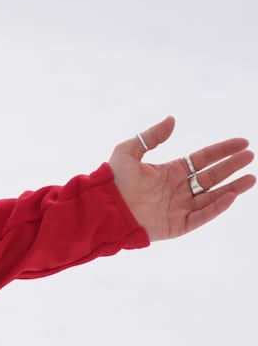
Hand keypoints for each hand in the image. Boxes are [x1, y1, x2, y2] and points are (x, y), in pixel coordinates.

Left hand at [110, 118, 251, 240]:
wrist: (102, 208)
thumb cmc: (112, 182)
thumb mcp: (128, 152)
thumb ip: (150, 137)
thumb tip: (172, 119)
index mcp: (170, 172)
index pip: (203, 160)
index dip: (222, 151)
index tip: (242, 143)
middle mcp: (178, 190)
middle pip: (212, 177)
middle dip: (232, 167)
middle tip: (250, 156)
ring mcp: (179, 208)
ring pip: (212, 197)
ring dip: (232, 188)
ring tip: (251, 178)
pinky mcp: (177, 226)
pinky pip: (201, 216)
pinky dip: (217, 208)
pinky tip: (231, 196)